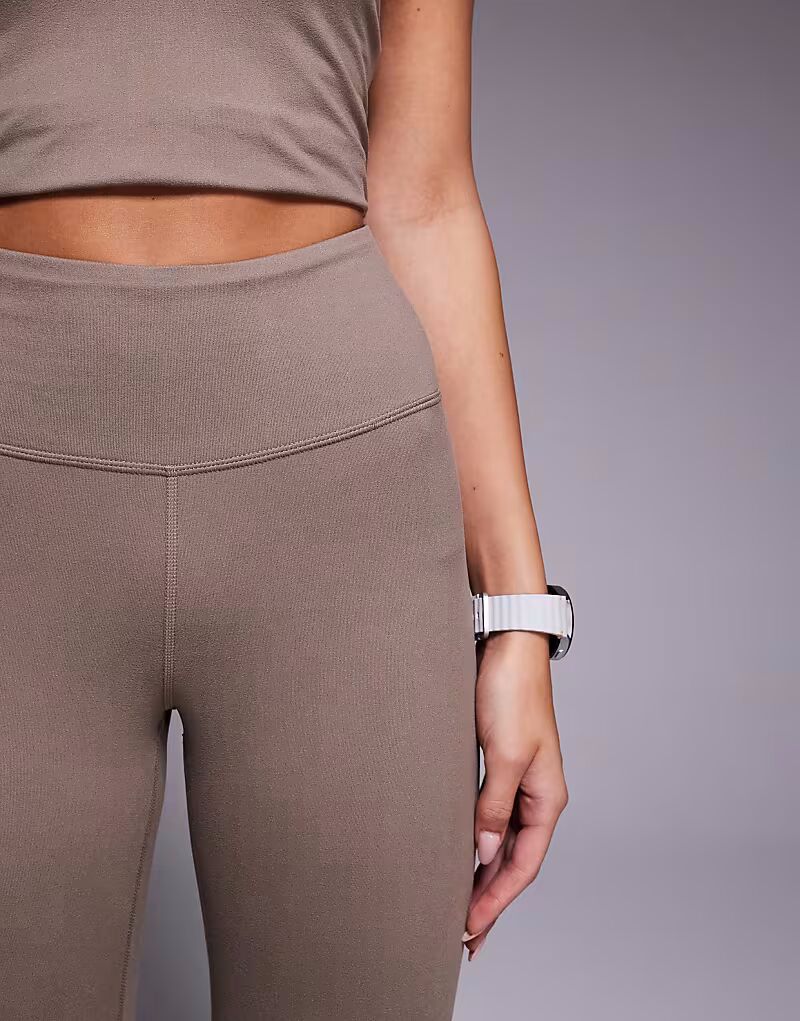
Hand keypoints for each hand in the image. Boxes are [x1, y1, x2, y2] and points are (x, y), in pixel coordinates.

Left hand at [462, 629, 568, 960]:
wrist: (506, 644)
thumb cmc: (511, 693)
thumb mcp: (505, 755)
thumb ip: (495, 808)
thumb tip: (486, 855)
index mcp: (547, 797)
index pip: (523, 865)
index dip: (496, 901)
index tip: (468, 931)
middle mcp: (536, 795)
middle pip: (514, 861)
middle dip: (491, 900)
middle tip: (464, 938)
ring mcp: (518, 781)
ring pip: (501, 842)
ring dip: (483, 876)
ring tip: (461, 910)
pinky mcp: (498, 765)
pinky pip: (489, 818)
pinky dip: (476, 843)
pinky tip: (462, 857)